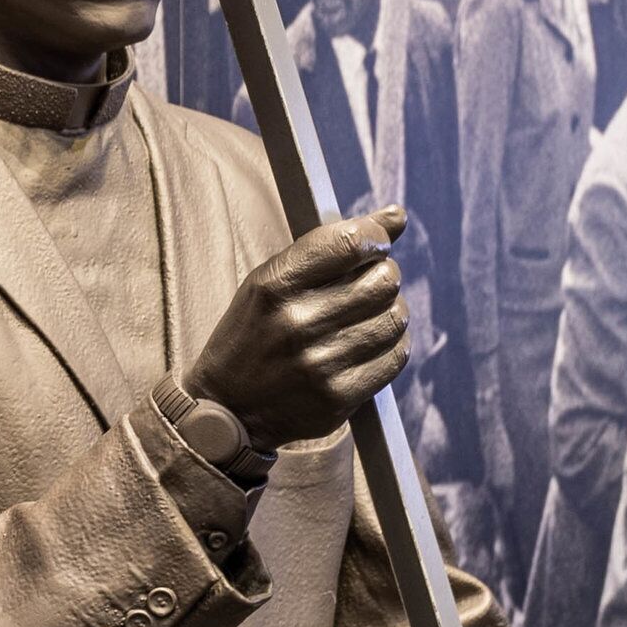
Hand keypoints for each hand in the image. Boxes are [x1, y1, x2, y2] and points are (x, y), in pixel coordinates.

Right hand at [185, 210, 411, 450]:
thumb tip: (397, 216)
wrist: (228, 410)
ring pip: (395, 318)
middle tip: (368, 282)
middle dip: (384, 274)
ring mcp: (319, 364)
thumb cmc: (253, 335)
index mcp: (273, 286)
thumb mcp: (269, 283)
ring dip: (390, 311)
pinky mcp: (339, 397)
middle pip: (383, 280)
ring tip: (368, 315)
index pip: (348, 243)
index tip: (377, 241)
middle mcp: (297, 323)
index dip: (376, 235)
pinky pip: (395, 357)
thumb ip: (329, 247)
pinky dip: (391, 345)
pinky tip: (369, 344)